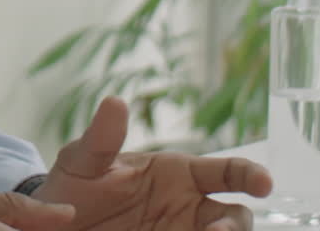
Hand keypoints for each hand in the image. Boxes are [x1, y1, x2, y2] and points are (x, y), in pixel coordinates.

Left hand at [32, 97, 272, 230]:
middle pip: (234, 217)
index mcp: (177, 173)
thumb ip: (101, 138)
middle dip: (235, 226)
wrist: (56, 224)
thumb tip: (115, 101)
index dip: (251, 175)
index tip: (263, 184)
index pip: (226, 172)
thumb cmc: (73, 186)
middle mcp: (189, 207)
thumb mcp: (82, 161)